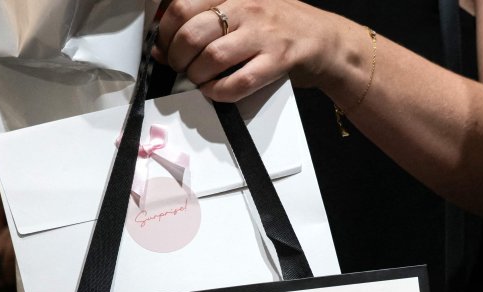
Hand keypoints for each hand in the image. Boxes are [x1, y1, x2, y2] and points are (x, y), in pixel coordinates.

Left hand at [154, 0, 348, 101]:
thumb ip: (201, 18)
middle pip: (192, 34)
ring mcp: (263, 34)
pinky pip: (238, 82)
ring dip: (196, 76)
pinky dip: (219, 92)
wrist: (322, 38)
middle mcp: (246, 7)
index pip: (181, 6)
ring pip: (212, 58)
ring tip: (198, 79)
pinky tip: (215, 91)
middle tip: (180, 66)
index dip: (165, 32)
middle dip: (177, 57)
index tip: (164, 45)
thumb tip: (160, 45)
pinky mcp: (277, 60)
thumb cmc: (274, 24)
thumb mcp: (239, 7)